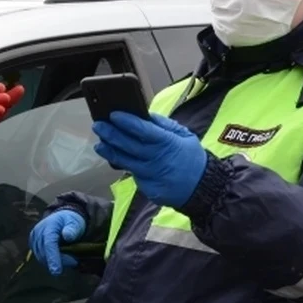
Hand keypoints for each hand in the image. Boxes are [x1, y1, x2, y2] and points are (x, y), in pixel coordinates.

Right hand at [29, 210, 85, 275]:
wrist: (61, 219)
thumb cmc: (69, 221)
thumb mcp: (75, 223)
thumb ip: (72, 229)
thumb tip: (67, 236)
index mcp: (49, 226)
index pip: (49, 244)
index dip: (53, 258)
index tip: (57, 271)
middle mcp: (38, 232)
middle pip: (45, 254)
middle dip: (60, 262)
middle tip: (75, 262)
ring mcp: (34, 240)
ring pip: (42, 259)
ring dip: (56, 262)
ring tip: (70, 259)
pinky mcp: (33, 246)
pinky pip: (41, 258)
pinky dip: (51, 261)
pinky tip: (61, 258)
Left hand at [92, 112, 206, 208]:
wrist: (204, 188)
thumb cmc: (192, 158)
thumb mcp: (184, 136)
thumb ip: (164, 125)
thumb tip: (145, 114)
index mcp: (167, 144)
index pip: (143, 130)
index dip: (126, 122)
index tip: (113, 114)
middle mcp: (156, 160)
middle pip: (128, 146)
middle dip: (111, 134)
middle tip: (98, 125)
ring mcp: (151, 176)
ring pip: (125, 162)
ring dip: (110, 151)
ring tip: (100, 144)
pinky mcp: (147, 188)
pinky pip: (132, 175)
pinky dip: (123, 165)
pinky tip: (115, 158)